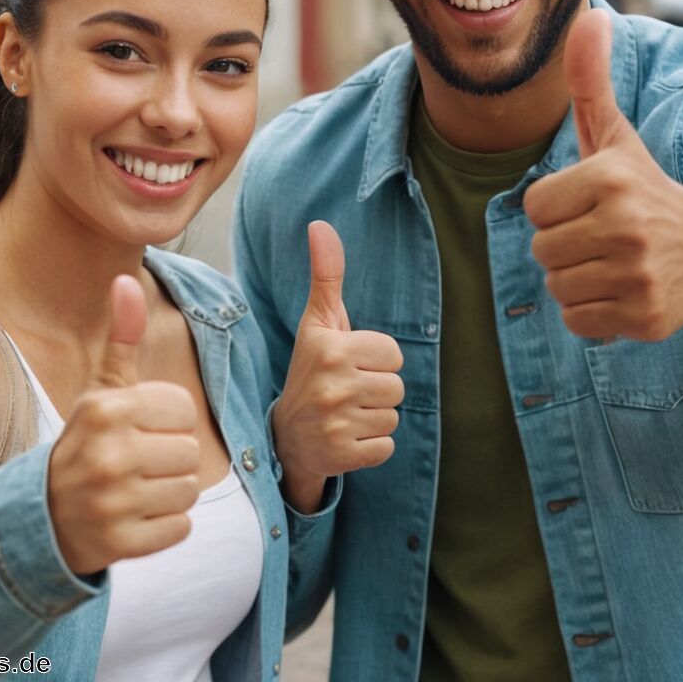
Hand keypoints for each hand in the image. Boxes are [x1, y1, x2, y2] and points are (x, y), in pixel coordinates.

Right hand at [48, 275, 199, 574]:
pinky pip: (180, 529)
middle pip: (191, 452)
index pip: (185, 411)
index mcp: (109, 409)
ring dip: (170, 493)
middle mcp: (110, 454)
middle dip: (170, 459)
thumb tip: (126, 279)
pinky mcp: (120, 544)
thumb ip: (123, 337)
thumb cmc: (86, 443)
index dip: (168, 422)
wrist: (40, 518)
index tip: (138, 431)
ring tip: (136, 490)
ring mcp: (113, 503)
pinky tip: (134, 518)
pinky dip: (165, 528)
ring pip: (189, 491)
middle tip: (136, 465)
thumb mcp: (101, 390)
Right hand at [272, 221, 403, 511]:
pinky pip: (386, 447)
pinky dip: (372, 446)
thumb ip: (327, 275)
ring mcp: (336, 424)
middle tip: (347, 391)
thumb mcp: (318, 322)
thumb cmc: (312, 369)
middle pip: (397, 386)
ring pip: (393, 417)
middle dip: (378, 389)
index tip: (350, 364)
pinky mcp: (343, 456)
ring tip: (347, 413)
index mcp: (331, 349)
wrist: (285, 437)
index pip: (393, 353)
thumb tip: (320, 225)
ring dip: (375, 417)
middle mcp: (333, 386)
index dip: (377, 359)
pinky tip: (347, 437)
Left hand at [524, 8, 682, 341]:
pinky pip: (579, 319)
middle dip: (567, 244)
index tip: (594, 203)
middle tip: (606, 236)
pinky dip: (595, 311)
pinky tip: (625, 289)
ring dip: (579, 278)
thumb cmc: (648, 192)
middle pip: (542, 249)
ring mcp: (639, 274)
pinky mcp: (646, 317)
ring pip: (558, 286)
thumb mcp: (616, 136)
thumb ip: (590, 83)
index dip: (558, 207)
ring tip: (616, 261)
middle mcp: (627, 225)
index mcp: (612, 177)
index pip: (534, 207)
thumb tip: (588, 18)